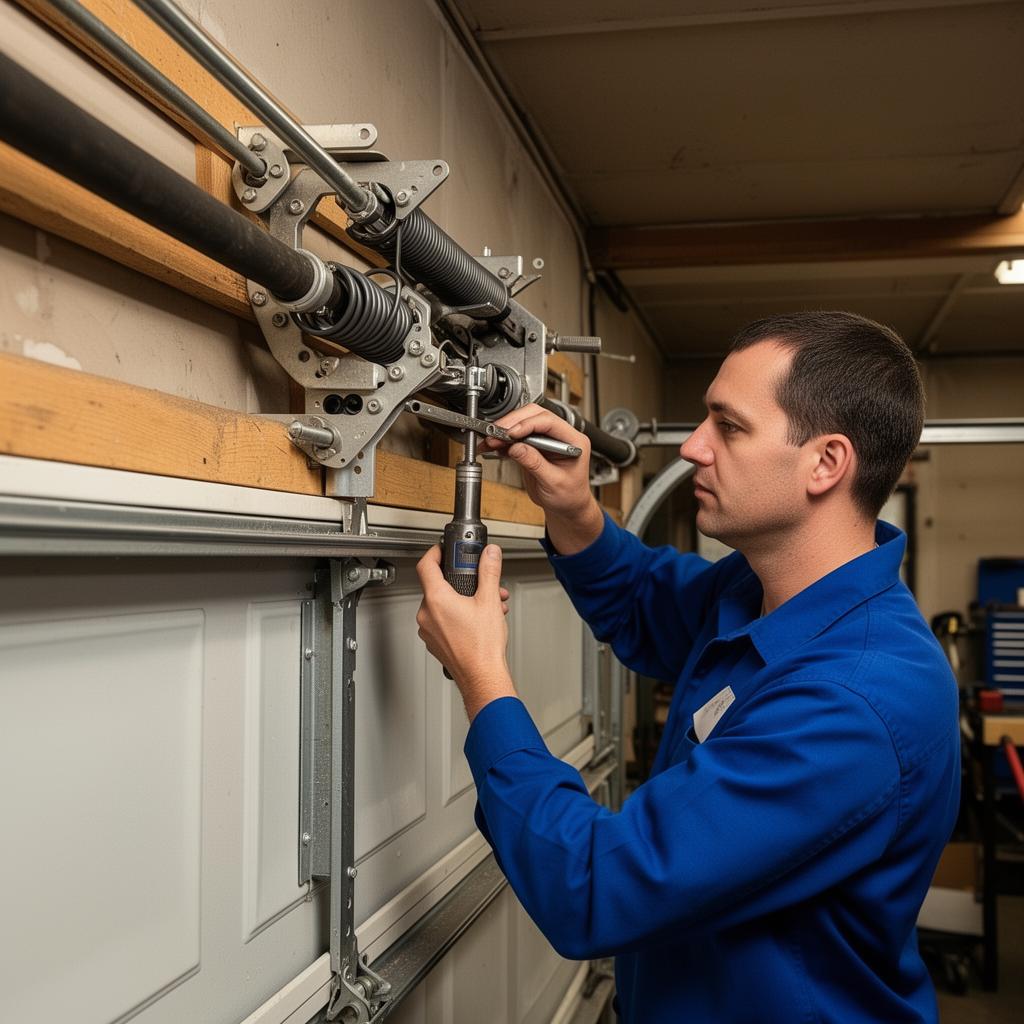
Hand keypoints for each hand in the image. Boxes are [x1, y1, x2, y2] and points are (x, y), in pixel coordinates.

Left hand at [416, 543, 516, 720]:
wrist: (482, 678)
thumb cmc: (482, 647)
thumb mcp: (489, 601)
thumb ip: (489, 572)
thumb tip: (490, 554)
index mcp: (436, 600)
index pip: (425, 565)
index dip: (434, 552)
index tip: (443, 549)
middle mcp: (427, 615)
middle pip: (438, 586)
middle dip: (462, 582)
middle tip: (478, 582)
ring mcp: (428, 630)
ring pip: (442, 605)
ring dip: (464, 600)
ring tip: (487, 604)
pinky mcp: (434, 642)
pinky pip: (443, 620)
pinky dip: (458, 615)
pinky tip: (478, 619)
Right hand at [484, 404, 591, 516]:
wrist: (566, 506)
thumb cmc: (569, 496)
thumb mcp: (553, 482)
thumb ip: (535, 464)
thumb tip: (517, 447)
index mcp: (574, 441)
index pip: (549, 422)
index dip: (528, 424)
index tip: (512, 433)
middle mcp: (560, 435)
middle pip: (534, 415)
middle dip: (512, 423)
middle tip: (496, 434)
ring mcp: (546, 438)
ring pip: (522, 422)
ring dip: (504, 430)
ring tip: (490, 441)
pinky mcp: (533, 444)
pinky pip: (516, 436)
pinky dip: (503, 440)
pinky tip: (493, 446)